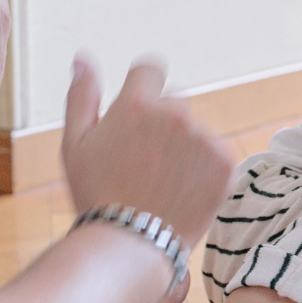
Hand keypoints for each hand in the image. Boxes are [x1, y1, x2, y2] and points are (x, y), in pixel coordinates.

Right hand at [61, 58, 233, 246]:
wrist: (132, 243)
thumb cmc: (97, 194)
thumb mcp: (75, 145)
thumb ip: (82, 96)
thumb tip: (83, 58)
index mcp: (138, 104)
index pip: (150, 70)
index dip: (142, 89)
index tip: (137, 117)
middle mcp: (176, 113)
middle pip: (174, 102)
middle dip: (162, 124)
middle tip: (143, 163)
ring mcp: (204, 137)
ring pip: (195, 130)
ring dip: (183, 147)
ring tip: (161, 182)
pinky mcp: (226, 160)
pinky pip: (215, 152)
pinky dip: (203, 168)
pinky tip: (182, 190)